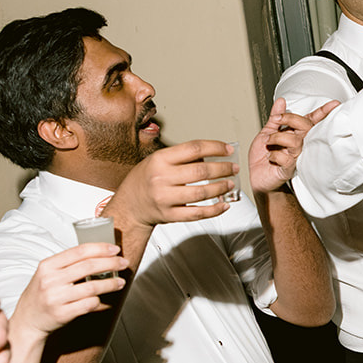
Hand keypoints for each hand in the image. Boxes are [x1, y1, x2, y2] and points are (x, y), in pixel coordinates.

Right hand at [9, 244, 128, 339]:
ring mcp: (55, 297)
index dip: (100, 248)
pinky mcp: (62, 313)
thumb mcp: (48, 274)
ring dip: (110, 284)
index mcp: (48, 266)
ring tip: (120, 282)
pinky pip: (88, 304)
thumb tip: (100, 255)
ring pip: (91, 287)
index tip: (115, 250)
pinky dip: (100, 301)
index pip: (79, 252)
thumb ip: (68, 264)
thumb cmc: (42, 294)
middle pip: (88, 266)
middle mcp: (50, 280)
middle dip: (111, 263)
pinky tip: (105, 300)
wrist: (27, 320)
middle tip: (123, 263)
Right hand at [107, 140, 239, 225]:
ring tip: (229, 184)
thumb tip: (212, 154)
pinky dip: (214, 210)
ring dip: (220, 188)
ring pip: (201, 193)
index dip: (215, 147)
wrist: (129, 206)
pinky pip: (197, 213)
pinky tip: (223, 204)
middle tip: (233, 168)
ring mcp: (165, 198)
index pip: (193, 148)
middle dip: (222, 169)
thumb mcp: (158, 161)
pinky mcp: (169, 215)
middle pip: (200, 171)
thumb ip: (181, 157)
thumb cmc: (145, 180)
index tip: (228, 149)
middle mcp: (161, 178)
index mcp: (159, 159)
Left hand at [248, 98, 340, 193]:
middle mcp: (298, 145)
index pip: (310, 121)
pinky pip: (286, 158)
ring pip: (295, 141)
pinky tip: (270, 157)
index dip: (322, 112)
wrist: (256, 178)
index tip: (333, 105)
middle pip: (306, 127)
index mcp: (295, 134)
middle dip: (292, 119)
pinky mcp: (289, 169)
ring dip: (278, 138)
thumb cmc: (263, 158)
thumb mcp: (266, 132)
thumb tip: (281, 102)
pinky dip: (274, 154)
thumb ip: (275, 118)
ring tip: (268, 142)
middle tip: (278, 120)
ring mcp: (295, 157)